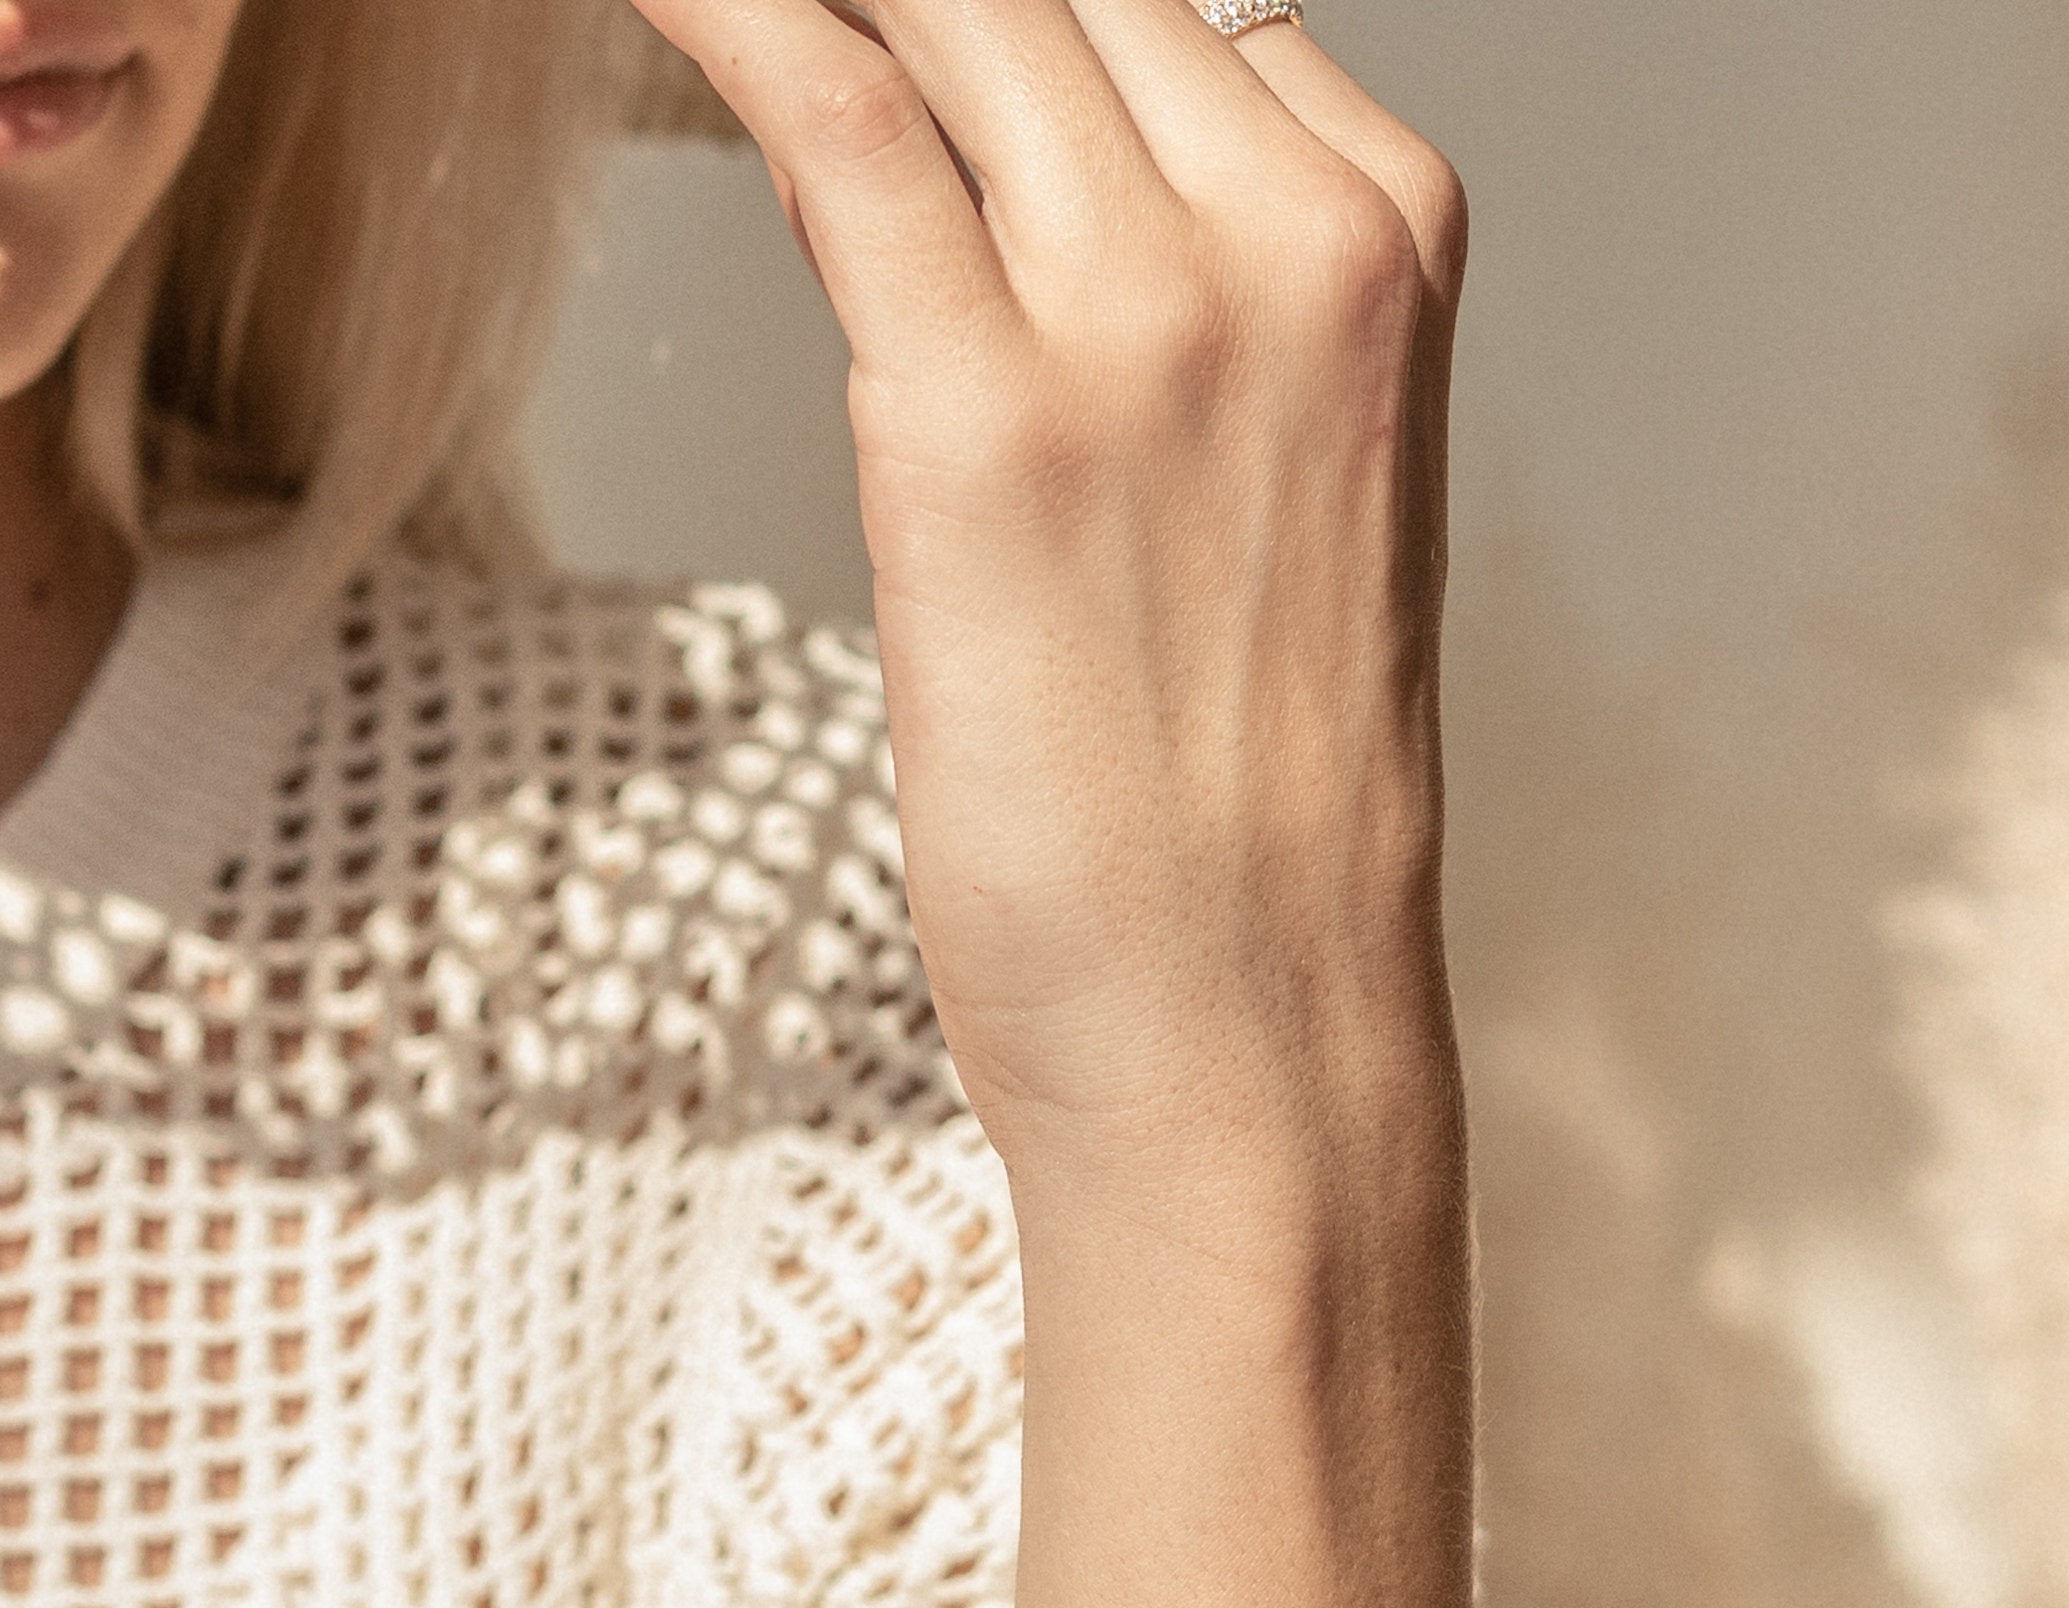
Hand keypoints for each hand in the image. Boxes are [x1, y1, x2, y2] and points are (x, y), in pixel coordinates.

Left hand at [624, 0, 1467, 1190]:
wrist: (1251, 1043)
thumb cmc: (1234, 830)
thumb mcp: (1243, 507)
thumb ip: (1128, 306)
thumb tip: (904, 161)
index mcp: (1375, 245)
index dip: (984, 16)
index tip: (884, 48)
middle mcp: (1290, 238)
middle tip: (787, 46)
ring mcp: (1153, 313)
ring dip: (808, 1)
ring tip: (693, 16)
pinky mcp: (992, 419)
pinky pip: (832, 104)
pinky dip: (719, 11)